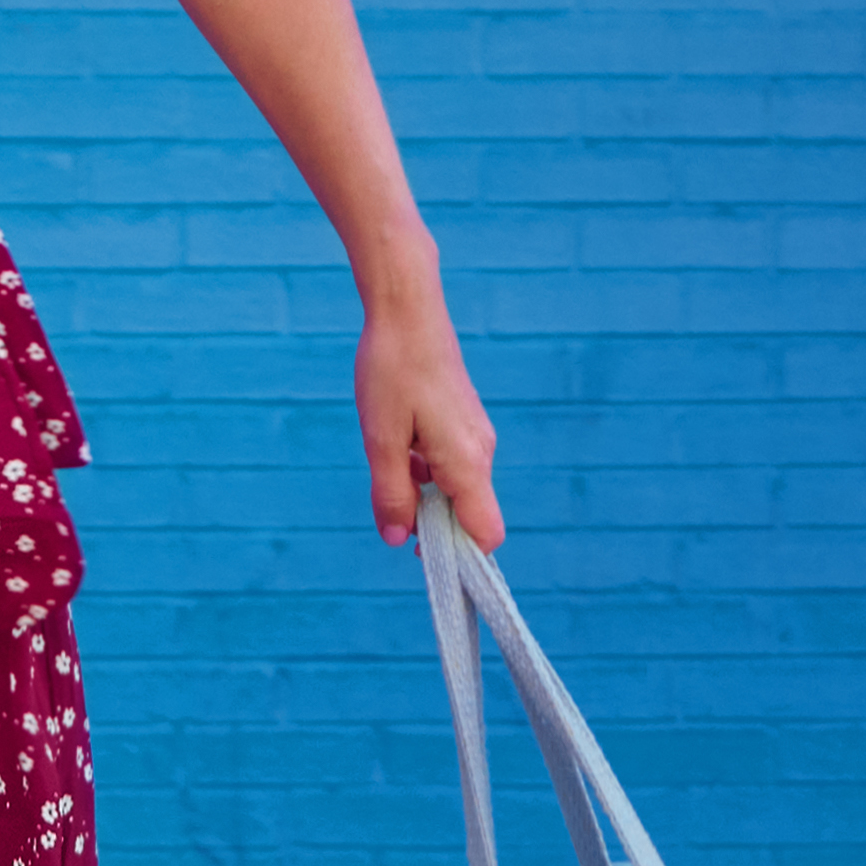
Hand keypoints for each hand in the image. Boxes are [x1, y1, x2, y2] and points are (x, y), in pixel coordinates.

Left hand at [358, 293, 500, 549]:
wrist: (407, 310)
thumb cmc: (392, 371)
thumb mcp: (380, 440)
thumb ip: (391, 494)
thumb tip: (398, 540)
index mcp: (468, 463)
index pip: (485, 535)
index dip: (459, 555)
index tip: (421, 555)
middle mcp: (481, 453)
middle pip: (467, 515)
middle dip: (430, 523)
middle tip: (389, 505)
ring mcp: (474, 436)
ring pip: (454, 488)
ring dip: (421, 492)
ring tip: (386, 459)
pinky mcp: (463, 422)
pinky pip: (450, 464)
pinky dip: (424, 468)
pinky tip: (395, 443)